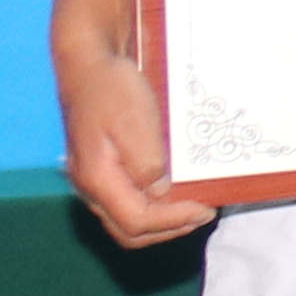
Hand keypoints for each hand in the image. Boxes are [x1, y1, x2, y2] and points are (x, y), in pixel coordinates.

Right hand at [61, 43, 214, 248]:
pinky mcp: (101, 170)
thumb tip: (160, 192)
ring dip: (161, 222)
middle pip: (128, 231)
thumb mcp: (136, 122)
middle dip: (169, 229)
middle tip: (204, 213)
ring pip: (125, 220)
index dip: (173, 222)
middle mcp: (90, 187)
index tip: (205, 209)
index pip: (136, 221)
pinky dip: (151, 207)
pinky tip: (173, 192)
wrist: (89, 64)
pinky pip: (124, 202)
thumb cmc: (112, 89)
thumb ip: (146, 162)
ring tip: (193, 208)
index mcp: (97, 178)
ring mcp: (93, 180)